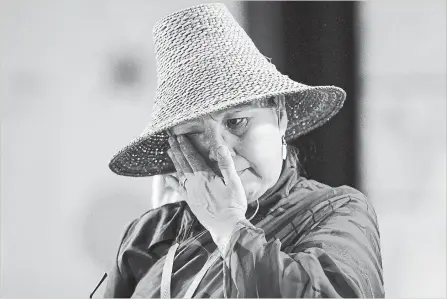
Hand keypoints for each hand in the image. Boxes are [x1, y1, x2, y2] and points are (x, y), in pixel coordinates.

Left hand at [165, 135, 247, 251]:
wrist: (227, 227)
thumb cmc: (233, 204)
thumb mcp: (233, 182)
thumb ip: (225, 164)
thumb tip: (220, 147)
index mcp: (204, 176)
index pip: (192, 157)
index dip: (185, 146)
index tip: (179, 136)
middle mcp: (194, 183)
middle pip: (183, 163)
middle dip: (177, 150)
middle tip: (170, 140)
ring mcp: (191, 193)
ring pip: (180, 173)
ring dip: (174, 162)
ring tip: (169, 152)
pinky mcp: (191, 202)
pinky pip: (179, 189)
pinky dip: (172, 182)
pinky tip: (168, 177)